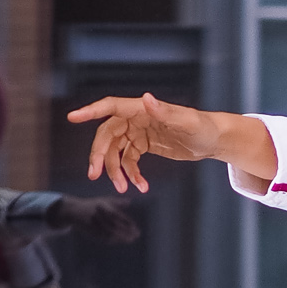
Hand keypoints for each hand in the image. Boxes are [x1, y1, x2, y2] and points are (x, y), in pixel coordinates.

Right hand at [51, 194, 139, 243]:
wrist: (74, 210)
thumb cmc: (91, 204)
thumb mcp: (104, 200)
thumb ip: (118, 202)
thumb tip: (129, 201)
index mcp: (106, 208)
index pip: (121, 217)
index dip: (130, 225)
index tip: (137, 229)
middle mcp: (102, 216)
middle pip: (117, 226)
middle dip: (127, 232)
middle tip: (136, 236)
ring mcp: (96, 224)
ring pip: (110, 233)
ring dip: (121, 238)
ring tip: (130, 240)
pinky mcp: (91, 231)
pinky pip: (103, 237)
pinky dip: (112, 240)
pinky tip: (118, 241)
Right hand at [66, 92, 277, 194]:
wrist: (213, 140)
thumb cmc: (202, 127)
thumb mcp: (186, 121)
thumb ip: (164, 111)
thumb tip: (146, 99)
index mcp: (141, 109)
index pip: (111, 107)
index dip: (91, 111)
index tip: (72, 118)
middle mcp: (136, 119)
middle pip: (107, 135)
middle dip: (100, 155)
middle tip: (95, 175)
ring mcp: (138, 133)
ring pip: (116, 152)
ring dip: (115, 171)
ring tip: (124, 188)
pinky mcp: (143, 146)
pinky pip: (129, 161)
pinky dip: (132, 175)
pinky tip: (141, 187)